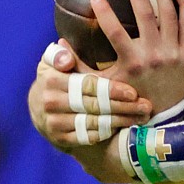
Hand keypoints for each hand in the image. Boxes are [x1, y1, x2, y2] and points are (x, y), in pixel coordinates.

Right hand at [30, 40, 150, 148]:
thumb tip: (63, 44)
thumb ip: (59, 54)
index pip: (88, 86)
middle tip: (146, 106)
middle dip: (123, 107)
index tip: (133, 92)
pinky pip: (88, 138)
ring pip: (94, 124)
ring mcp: (54, 123)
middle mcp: (51, 103)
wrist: (38, 108)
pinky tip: (125, 127)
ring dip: (120, 121)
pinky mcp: (60, 139)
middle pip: (94, 106)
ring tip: (141, 117)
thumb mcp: (51, 62)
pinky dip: (107, 133)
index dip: (112, 90)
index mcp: (52, 80)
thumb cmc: (54, 78)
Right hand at [89, 0, 183, 113]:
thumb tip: (60, 44)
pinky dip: (182, 4)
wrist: (164, 116)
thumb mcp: (103, 86)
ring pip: (168, 11)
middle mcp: (153, 54)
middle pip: (145, 12)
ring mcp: (173, 53)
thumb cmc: (130, 97)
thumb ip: (80, 67)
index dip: (103, 11)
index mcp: (131, 62)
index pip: (114, 30)